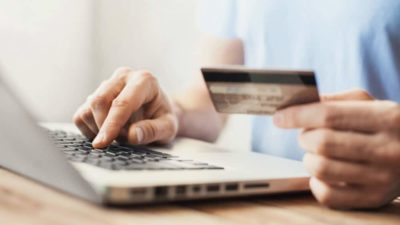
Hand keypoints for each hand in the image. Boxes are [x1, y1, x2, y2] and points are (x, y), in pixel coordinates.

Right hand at [73, 67, 177, 147]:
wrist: (159, 112)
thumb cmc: (164, 118)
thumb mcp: (168, 128)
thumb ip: (153, 131)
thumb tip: (132, 135)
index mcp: (144, 80)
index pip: (122, 102)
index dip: (112, 124)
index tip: (103, 143)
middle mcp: (123, 77)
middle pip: (100, 101)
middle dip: (104, 127)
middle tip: (118, 142)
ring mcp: (107, 84)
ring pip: (89, 108)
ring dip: (99, 129)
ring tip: (119, 135)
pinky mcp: (94, 95)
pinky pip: (82, 114)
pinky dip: (90, 129)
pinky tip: (107, 133)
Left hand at [274, 90, 399, 208]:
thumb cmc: (386, 125)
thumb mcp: (369, 104)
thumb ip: (335, 101)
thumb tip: (297, 105)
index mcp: (386, 117)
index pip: (329, 115)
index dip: (297, 116)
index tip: (279, 117)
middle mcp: (387, 149)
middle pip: (322, 143)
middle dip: (304, 137)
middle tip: (306, 135)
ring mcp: (382, 177)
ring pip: (322, 169)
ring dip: (309, 159)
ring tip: (316, 153)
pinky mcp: (374, 198)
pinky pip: (328, 196)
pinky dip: (316, 184)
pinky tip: (322, 175)